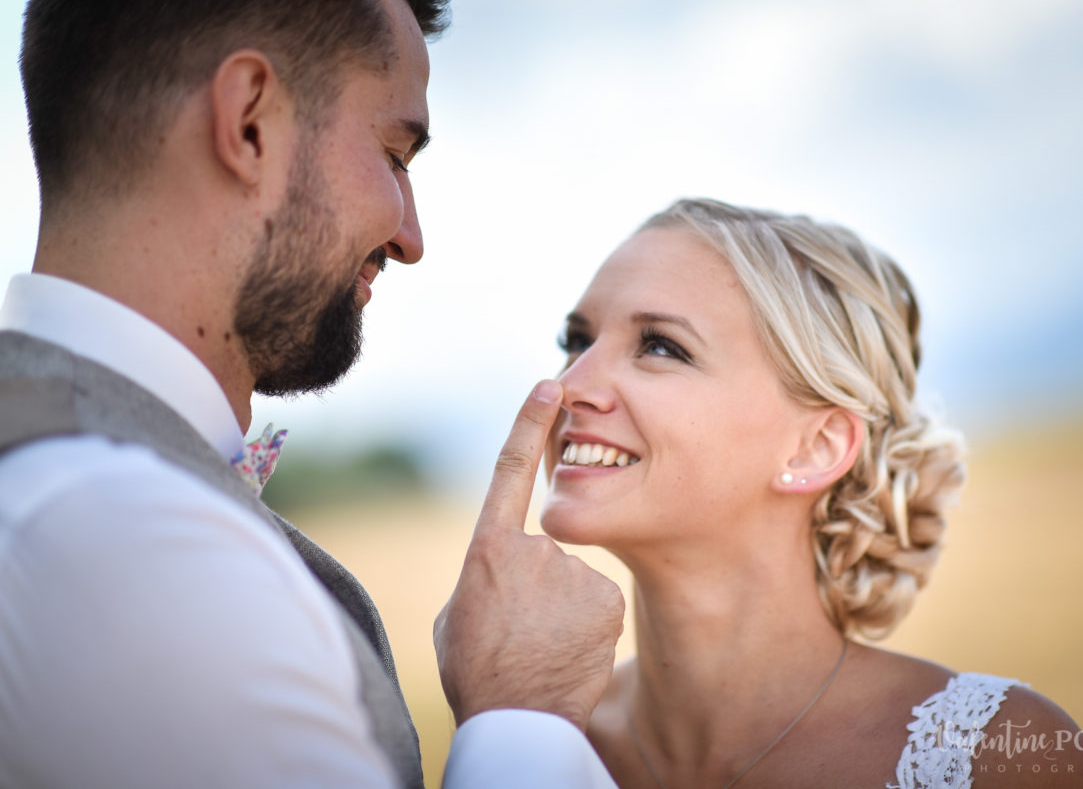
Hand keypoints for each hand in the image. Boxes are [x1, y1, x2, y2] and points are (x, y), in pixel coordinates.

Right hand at [434, 380, 624, 729]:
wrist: (517, 718)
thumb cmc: (475, 670)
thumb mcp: (457, 615)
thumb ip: (481, 574)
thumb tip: (496, 566)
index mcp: (487, 549)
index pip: (510, 471)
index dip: (530, 424)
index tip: (550, 385)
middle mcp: (533, 550)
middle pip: (544, 551)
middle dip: (536, 587)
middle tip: (522, 632)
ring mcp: (572, 572)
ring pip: (572, 580)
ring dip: (560, 609)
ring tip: (542, 647)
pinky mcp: (606, 598)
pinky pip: (596, 603)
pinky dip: (585, 625)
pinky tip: (568, 652)